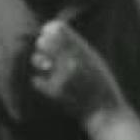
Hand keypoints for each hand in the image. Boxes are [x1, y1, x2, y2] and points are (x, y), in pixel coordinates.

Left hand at [31, 20, 139, 139]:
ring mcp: (61, 76)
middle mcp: (70, 59)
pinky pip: (36, 80)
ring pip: (36, 59)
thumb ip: (74, 43)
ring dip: (40, 61)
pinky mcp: (54, 92)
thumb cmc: (99, 82)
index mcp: (82, 49)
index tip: (48, 33)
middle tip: (46, 49)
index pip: (56, 28)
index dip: (50, 29)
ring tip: (47, 65)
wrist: (104, 112)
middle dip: (42, 44)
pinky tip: (48, 82)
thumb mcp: (92, 57)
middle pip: (42, 41)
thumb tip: (51, 28)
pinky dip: (41, 81)